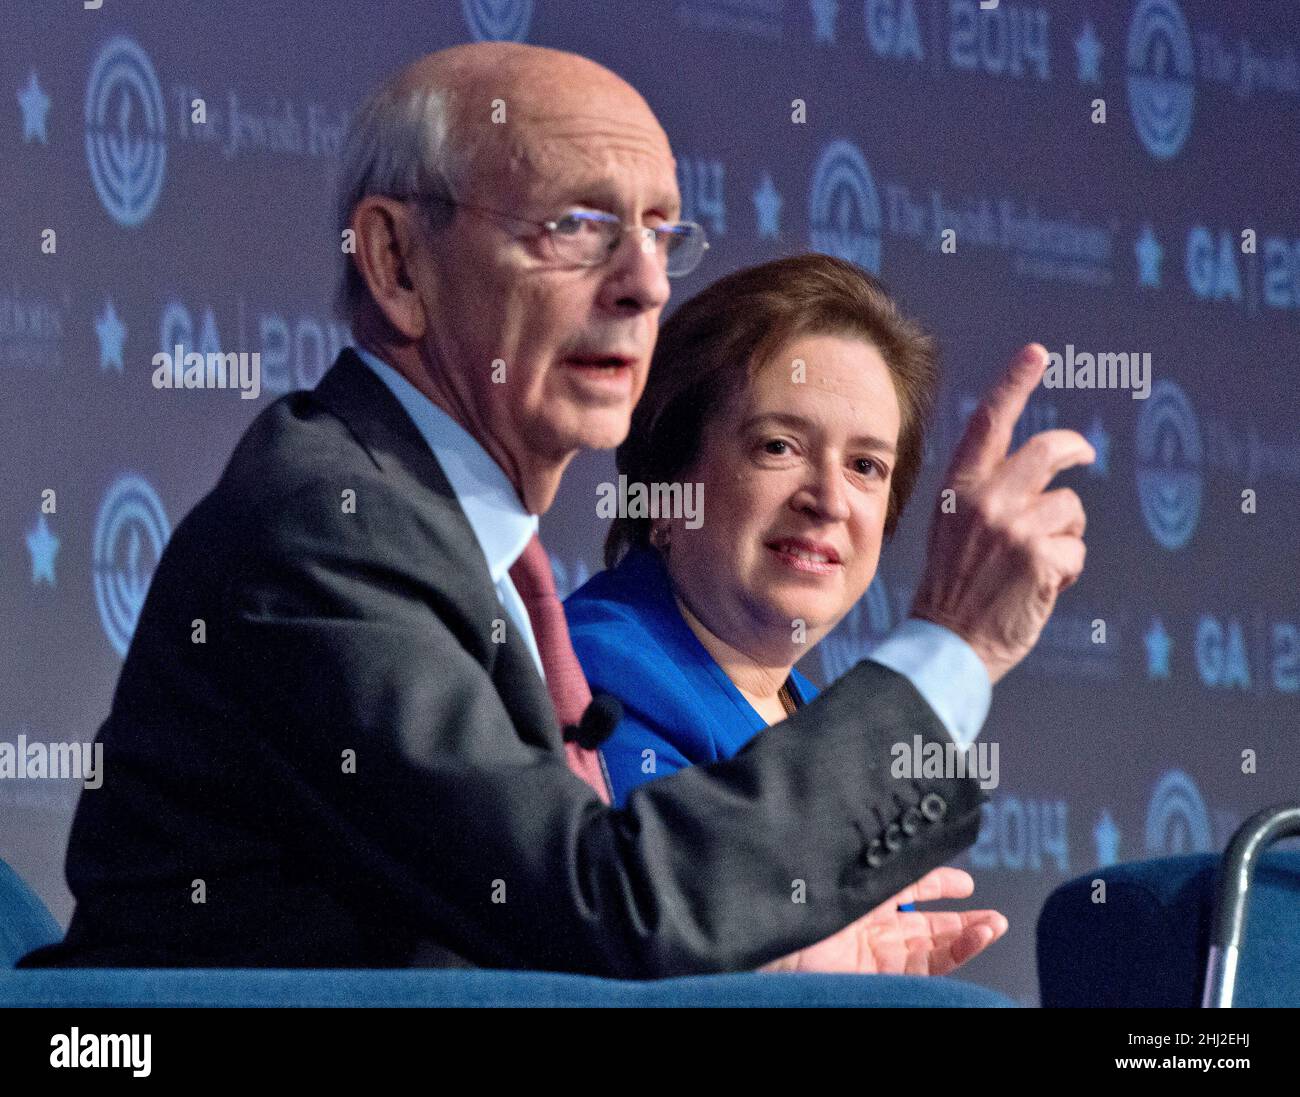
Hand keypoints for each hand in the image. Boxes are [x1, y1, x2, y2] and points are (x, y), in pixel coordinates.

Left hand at [759, 867, 1006, 974]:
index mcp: (858, 887)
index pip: (906, 887)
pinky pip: (928, 965)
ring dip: (968, 935)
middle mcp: (868, 920)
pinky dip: (958, 952)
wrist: (776, 927)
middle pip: (923, 923)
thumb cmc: (804, 881)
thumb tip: (910, 816)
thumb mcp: (851, 857)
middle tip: (994, 917)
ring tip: (995, 925)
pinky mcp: (880, 972)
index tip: (964, 883)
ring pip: (932, 945)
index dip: (936, 884)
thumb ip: (882, 847)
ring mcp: (875, 948)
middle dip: (960, 918)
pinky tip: (978, 938)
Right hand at [911, 344, 1092, 683]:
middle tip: (1082, 455)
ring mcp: (1013, 526)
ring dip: (1064, 536)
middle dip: (1073, 451)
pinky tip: (1039, 588)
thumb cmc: (953, 590)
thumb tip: (1041, 476)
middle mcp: (984, 499)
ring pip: (1069, 507)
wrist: (945, 643)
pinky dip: (1067, 570)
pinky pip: (1076, 548)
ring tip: (1034, 565)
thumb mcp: (953, 529)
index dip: (1014, 383)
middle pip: (1049, 450)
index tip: (1038, 354)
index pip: (988, 422)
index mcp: (958, 489)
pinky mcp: (1040, 556)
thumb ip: (986, 496)